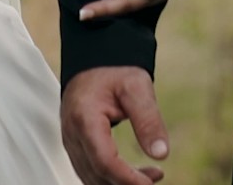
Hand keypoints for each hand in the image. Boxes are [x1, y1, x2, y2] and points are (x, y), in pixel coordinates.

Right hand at [61, 66, 167, 184]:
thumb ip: (148, 120)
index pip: (104, 161)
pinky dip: (111, 178)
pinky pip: (90, 170)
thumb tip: (161, 153)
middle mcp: (72, 134)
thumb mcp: (137, 87)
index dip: (127, 178)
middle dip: (126, 183)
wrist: (95, 60)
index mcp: (84, 118)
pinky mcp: (76, 145)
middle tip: (156, 177)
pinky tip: (134, 174)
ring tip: (151, 175)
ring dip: (120, 182)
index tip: (150, 181)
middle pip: (97, 174)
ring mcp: (71, 141)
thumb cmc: (114, 69)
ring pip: (92, 177)